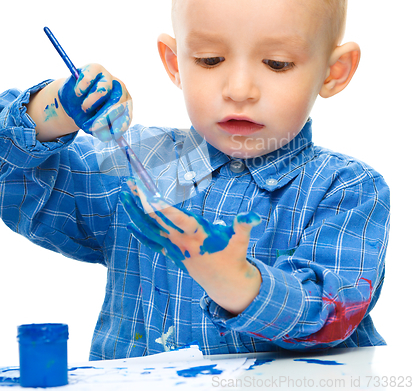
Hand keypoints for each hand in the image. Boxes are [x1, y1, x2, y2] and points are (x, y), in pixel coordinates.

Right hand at [58, 63, 131, 140]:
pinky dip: (81, 89)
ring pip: (103, 90)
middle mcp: (119, 89)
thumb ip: (101, 131)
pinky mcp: (94, 68)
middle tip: (93, 127)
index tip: (109, 135)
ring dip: (91, 103)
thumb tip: (106, 137)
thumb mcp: (93, 124)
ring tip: (84, 108)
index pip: (126, 115)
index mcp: (124, 104)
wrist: (72, 99)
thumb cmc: (87, 113)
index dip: (119, 126)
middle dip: (105, 117)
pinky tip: (78, 93)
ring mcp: (108, 77)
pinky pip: (88, 79)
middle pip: (118, 101)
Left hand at [120, 177, 261, 313]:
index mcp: (197, 234)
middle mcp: (181, 241)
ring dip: (135, 213)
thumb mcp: (241, 240)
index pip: (176, 218)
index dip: (161, 206)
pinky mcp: (171, 253)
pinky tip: (129, 222)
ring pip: (149, 229)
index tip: (148, 194)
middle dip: (142, 201)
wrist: (224, 283)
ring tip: (123, 196)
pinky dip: (139, 232)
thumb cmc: (232, 256)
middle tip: (129, 184)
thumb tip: (253, 216)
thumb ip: (244, 225)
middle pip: (157, 219)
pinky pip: (151, 242)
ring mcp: (174, 248)